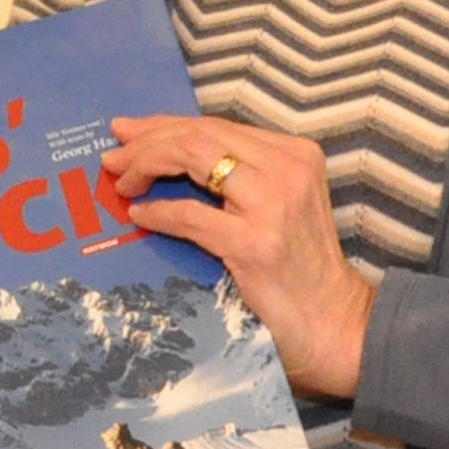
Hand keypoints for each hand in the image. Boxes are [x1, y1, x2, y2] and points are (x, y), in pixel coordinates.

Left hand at [103, 115, 374, 396]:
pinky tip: (138, 214)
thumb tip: (167, 154)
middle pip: (200, 135)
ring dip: (146, 165)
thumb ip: (238, 177)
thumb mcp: (278, 205)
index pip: (217, 126)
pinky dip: (158, 211)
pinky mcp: (254, 243)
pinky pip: (189, 214)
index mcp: (296, 154)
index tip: (128, 132)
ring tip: (120, 180)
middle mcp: (288, 168)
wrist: (335, 323)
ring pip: (192, 159)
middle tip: (112, 155)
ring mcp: (272, 204)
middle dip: (148, 140)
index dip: (165, 125)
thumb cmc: (300, 268)